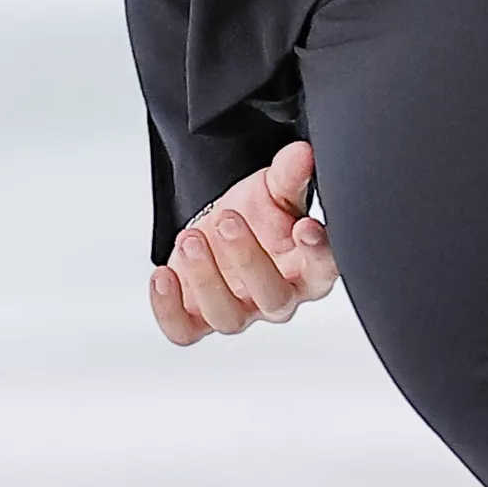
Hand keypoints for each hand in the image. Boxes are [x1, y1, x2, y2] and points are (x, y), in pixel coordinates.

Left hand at [150, 139, 337, 348]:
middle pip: (274, 298)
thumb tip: (303, 153)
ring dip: (206, 278)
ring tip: (191, 238)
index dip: (318, 252)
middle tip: (228, 220)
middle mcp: (279, 297)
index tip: (304, 226)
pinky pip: (185, 332)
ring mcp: (239, 312)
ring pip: (228, 317)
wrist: (221, 227)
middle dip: (248, 259)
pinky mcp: (199, 320)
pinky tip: (163, 275)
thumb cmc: (258, 214)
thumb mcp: (276, 188)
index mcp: (308, 267)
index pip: (324, 268)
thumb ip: (291, 174)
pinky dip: (168, 309)